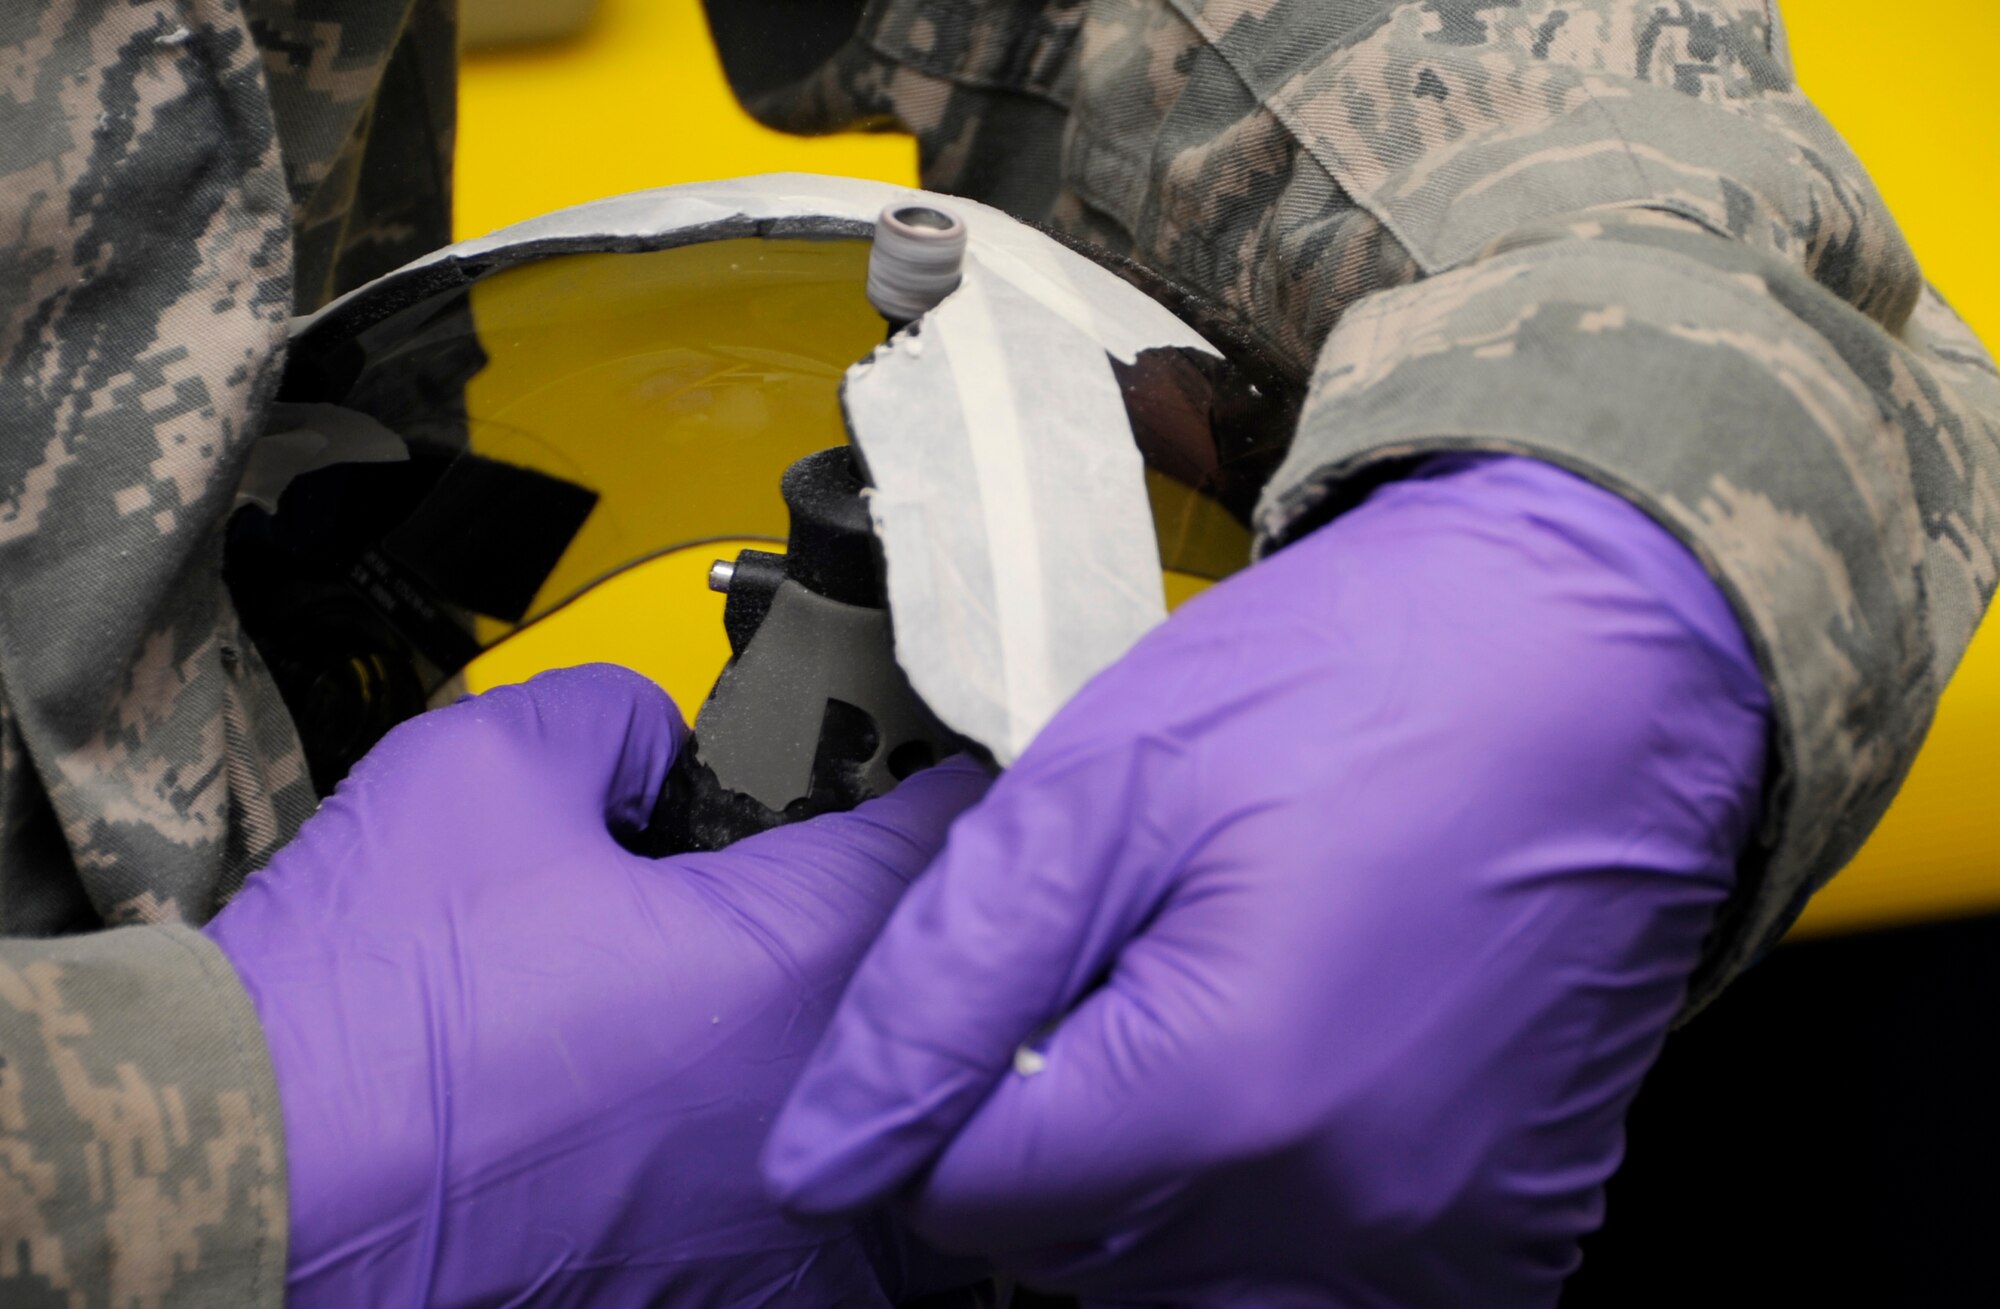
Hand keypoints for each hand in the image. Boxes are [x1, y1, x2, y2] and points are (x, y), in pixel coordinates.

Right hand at [206, 664, 990, 1306]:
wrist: (252, 1185)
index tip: (931, 772)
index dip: (943, 782)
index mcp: (794, 961)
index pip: (952, 840)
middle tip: (852, 876)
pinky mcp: (735, 1302)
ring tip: (796, 1006)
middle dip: (922, 922)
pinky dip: (822, 1161)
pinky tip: (734, 1116)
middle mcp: (824, 1105)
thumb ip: (617, 715)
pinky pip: (847, 1232)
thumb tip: (656, 742)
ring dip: (888, 1052)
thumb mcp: (484, 768)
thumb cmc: (363, 1007)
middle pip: (960, 986)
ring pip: (921, 1123)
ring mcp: (791, 1229)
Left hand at [762, 457, 1769, 1305]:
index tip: (1006, 984)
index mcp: (1224, 1097)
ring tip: (1209, 1008)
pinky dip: (1275, 1205)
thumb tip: (823, 1152)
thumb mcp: (1102, 792)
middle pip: (1075, 1247)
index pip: (964, 1194)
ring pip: (1188, 1285)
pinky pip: (1329, 1288)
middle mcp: (1344, 1211)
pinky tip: (1299, 1072)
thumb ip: (939, 994)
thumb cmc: (1360, 686)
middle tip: (1121, 963)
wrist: (1591, 659)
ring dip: (1157, 1174)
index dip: (947, 1083)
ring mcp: (1442, 1238)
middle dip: (1051, 1126)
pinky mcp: (1509, 1233)